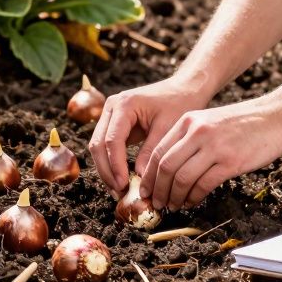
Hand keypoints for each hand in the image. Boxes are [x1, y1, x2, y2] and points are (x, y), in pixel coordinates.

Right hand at [87, 75, 210, 195]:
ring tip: (118, 191)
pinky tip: (121, 180)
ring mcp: (110, 115)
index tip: (124, 185)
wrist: (183, 89)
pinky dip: (111, 164)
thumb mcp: (167, 128)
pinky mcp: (114, 123)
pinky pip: (106, 146)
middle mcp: (112, 107)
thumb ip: (152, 152)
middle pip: (98, 144)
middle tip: (119, 192)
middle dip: (106, 171)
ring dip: (106, 170)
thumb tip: (141, 178)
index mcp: (124, 104)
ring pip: (98, 147)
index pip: (112, 140)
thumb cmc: (178, 103)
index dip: (115, 165)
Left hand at [139, 98, 281, 210]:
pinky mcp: (230, 161)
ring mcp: (214, 146)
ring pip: (182, 178)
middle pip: (166, 167)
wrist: (276, 116)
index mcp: (188, 120)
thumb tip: (169, 168)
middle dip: (158, 190)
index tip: (146, 190)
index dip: (149, 175)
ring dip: (175, 197)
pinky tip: (193, 202)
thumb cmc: (243, 122)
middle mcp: (197, 131)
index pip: (159, 151)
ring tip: (174, 206)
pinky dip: (194, 197)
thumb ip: (189, 139)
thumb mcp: (209, 121)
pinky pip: (203, 185)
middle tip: (157, 203)